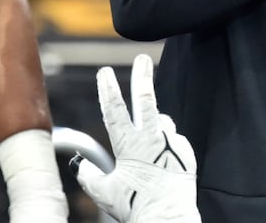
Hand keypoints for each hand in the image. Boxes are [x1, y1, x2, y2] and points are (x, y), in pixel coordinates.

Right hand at [76, 54, 201, 222]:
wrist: (167, 218)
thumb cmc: (135, 206)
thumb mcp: (103, 193)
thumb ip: (88, 175)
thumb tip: (79, 164)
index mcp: (129, 146)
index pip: (114, 111)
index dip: (108, 89)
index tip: (104, 71)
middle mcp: (152, 139)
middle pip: (146, 100)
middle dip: (142, 76)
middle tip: (142, 59)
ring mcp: (171, 143)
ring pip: (162, 123)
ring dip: (155, 128)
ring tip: (151, 155)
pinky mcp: (185, 152)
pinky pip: (174, 141)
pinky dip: (167, 146)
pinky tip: (164, 165)